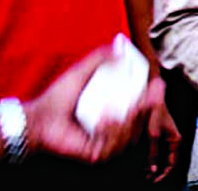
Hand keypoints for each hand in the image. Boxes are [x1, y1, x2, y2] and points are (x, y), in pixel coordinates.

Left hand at [25, 45, 144, 163]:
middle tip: (147, 96)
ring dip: (127, 121)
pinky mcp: (98, 154)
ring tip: (113, 108)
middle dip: (148, 110)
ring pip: (131, 135)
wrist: (39, 118)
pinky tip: (103, 120)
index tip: (158, 84)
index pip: (144, 104)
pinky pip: (113, 146)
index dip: (154, 96)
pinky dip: (111, 132)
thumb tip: (121, 42)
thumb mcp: (83, 71)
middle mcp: (117, 126)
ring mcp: (108, 141)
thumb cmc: (59, 97)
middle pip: (143, 121)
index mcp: (118, 107)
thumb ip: (101, 56)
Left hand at [140, 76, 180, 181]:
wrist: (154, 98)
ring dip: (154, 164)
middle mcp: (173, 139)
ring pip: (162, 156)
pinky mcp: (160, 134)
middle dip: (158, 170)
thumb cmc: (156, 113)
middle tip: (147, 178)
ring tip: (145, 172)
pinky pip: (158, 150)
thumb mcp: (153, 135)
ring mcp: (167, 137)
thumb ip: (153, 152)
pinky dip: (152, 157)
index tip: (154, 180)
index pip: (172, 163)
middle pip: (168, 161)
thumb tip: (153, 168)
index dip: (164, 174)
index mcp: (176, 140)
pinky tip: (145, 161)